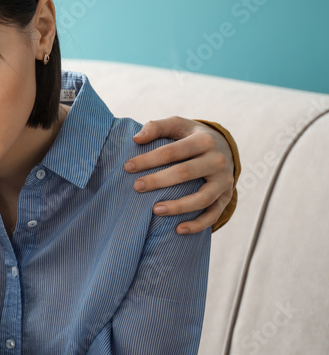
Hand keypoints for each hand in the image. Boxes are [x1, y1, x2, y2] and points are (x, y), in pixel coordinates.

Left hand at [125, 117, 234, 233]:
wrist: (225, 148)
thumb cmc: (191, 137)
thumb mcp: (178, 125)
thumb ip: (157, 127)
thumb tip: (136, 139)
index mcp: (203, 140)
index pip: (172, 151)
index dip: (149, 159)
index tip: (127, 167)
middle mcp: (217, 160)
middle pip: (185, 173)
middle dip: (158, 181)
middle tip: (136, 187)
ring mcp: (224, 181)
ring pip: (202, 198)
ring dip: (178, 206)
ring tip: (154, 210)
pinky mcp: (226, 197)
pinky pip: (213, 215)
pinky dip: (198, 224)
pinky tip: (178, 229)